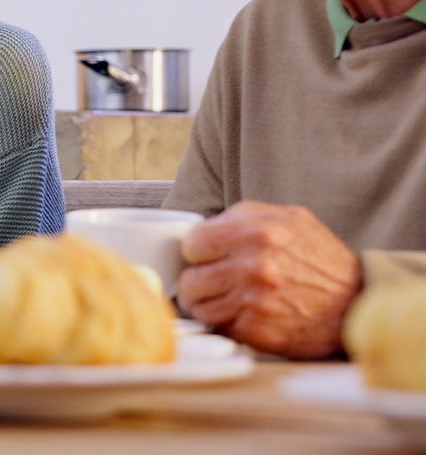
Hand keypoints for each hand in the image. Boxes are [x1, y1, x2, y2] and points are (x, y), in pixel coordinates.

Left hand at [176, 201, 362, 358]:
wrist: (357, 305)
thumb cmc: (323, 263)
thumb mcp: (292, 219)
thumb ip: (244, 216)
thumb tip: (205, 227)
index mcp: (258, 232)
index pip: (192, 243)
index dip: (199, 251)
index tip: (208, 257)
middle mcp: (253, 265)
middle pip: (189, 279)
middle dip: (199, 281)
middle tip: (217, 282)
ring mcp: (253, 300)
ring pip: (197, 306)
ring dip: (208, 304)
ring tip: (229, 299)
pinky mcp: (256, 329)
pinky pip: (218, 326)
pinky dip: (226, 322)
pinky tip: (245, 315)